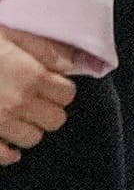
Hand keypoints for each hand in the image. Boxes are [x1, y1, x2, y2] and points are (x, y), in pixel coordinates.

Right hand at [0, 27, 77, 160]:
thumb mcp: (8, 34)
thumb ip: (42, 48)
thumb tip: (72, 64)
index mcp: (30, 77)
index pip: (67, 94)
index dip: (60, 88)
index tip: (50, 83)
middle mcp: (18, 103)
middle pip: (55, 120)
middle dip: (48, 109)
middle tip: (34, 99)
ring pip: (32, 139)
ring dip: (27, 127)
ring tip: (15, 114)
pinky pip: (5, 155)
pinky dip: (8, 150)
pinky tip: (4, 138)